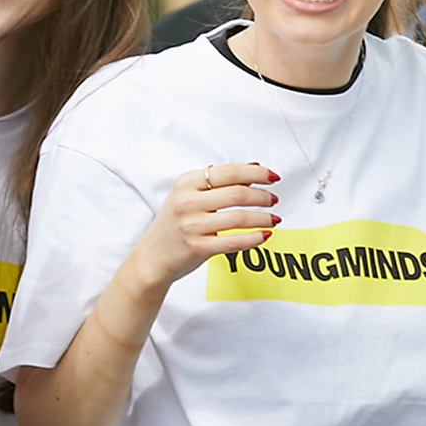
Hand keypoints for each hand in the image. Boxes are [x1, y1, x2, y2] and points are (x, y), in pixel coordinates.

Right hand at [127, 162, 277, 295]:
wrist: (152, 257)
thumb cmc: (173, 225)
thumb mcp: (189, 196)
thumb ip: (219, 182)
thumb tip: (254, 168)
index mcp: (185, 183)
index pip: (229, 171)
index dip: (256, 173)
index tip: (272, 177)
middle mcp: (186, 202)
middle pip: (238, 193)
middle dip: (262, 196)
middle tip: (273, 199)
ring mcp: (191, 225)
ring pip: (240, 217)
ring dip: (263, 217)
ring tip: (273, 218)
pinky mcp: (197, 247)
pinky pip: (234, 241)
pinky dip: (254, 237)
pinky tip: (264, 235)